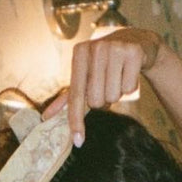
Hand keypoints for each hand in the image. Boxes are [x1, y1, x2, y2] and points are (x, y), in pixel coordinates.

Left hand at [45, 29, 164, 144]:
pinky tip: (130, 71)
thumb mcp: (85, 74)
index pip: (76, 95)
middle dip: (103, 99)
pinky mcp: (134, 53)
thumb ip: (67, 97)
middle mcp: (95, 48)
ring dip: (118, 93)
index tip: (78, 141)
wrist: (136, 41)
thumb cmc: (105, 63)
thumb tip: (46, 117)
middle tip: (107, 83)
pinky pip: (130, 89)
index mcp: (79, 53)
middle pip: (96, 100)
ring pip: (114, 96)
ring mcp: (115, 48)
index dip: (76, 119)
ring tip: (119, 76)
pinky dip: (131, 86)